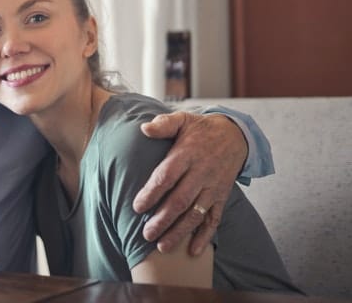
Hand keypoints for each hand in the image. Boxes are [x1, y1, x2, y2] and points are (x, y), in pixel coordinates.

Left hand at [134, 111, 246, 255]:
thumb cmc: (200, 130)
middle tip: (146, 235)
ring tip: (163, 248)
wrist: (235, 135)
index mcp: (187, 154)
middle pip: (180, 200)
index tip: (137, 207)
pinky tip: (194, 251)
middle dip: (163, 220)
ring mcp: (213, 187)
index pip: (167, 176)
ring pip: (196, 214)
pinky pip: (214, 219)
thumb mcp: (183, 120)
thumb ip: (164, 124)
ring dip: (180, 232)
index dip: (152, 192)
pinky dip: (205, 236)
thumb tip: (144, 128)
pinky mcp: (222, 196)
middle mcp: (201, 173)